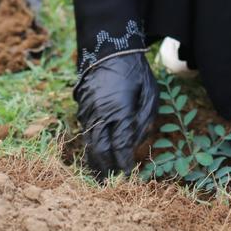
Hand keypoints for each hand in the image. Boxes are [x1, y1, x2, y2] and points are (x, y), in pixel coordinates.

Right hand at [74, 54, 159, 177]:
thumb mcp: (149, 94)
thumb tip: (136, 143)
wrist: (109, 46)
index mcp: (119, 112)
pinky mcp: (81, 104)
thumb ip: (143, 120)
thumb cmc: (135, 70)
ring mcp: (88, 109)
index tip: (127, 177)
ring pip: (89, 142)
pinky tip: (94, 152)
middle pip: (100, 150)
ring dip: (94, 159)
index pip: (120, 147)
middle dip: (105, 169)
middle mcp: (100, 114)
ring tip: (99, 176)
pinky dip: (90, 143)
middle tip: (110, 185)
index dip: (123, 165)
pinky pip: (85, 129)